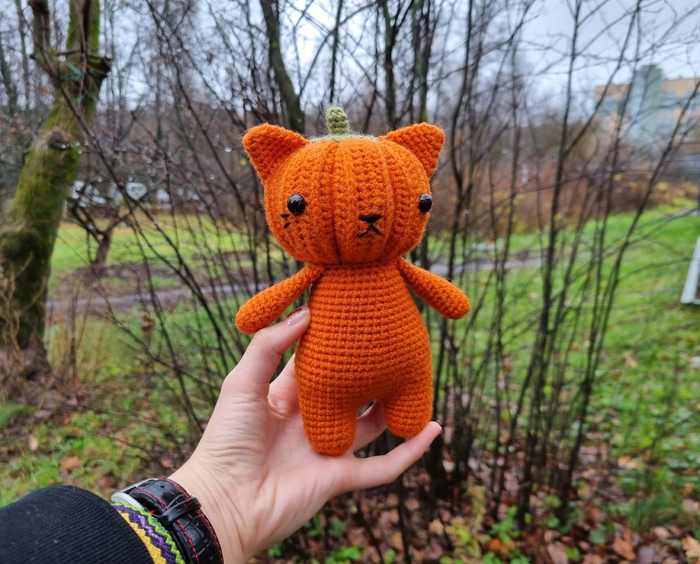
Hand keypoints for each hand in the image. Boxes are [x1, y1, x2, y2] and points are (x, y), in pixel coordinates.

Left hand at [170, 306, 440, 562]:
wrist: (222, 501)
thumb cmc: (226, 439)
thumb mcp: (241, 383)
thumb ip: (269, 346)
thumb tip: (305, 312)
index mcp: (287, 398)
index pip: (318, 365)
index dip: (334, 344)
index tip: (355, 317)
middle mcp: (312, 421)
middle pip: (350, 393)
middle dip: (370, 374)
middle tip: (397, 346)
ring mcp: (328, 450)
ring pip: (372, 426)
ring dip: (394, 408)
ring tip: (419, 382)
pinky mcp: (339, 477)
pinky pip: (382, 467)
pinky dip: (409, 452)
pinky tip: (433, 430)